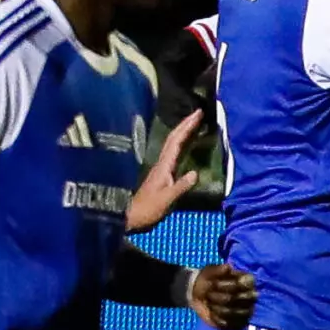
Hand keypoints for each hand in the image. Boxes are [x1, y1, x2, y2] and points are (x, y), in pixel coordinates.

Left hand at [125, 109, 202, 233]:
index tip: (197, 114)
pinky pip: (173, 153)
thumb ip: (181, 187)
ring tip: (194, 123)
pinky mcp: (161, 175)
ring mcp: (160, 169)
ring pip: (172, 144)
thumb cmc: (148, 209)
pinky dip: (180, 144)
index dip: (186, 127)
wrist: (131, 217)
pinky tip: (185, 145)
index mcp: (164, 167)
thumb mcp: (167, 200)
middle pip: (173, 139)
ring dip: (182, 132)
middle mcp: (161, 164)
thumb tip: (195, 173)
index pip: (176, 142)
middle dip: (185, 124)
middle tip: (198, 112)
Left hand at [189, 263, 257, 329]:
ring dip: (215, 307)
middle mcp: (251, 297)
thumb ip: (219, 269)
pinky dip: (215, 317)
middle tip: (208, 294)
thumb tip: (228, 267)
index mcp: (248, 280)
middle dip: (217, 297)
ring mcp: (246, 311)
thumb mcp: (210, 271)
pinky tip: (211, 312)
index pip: (241, 285)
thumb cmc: (208, 279)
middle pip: (234, 299)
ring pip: (230, 312)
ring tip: (209, 302)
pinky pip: (227, 323)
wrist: (199, 293)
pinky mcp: (239, 323)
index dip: (225, 286)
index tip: (213, 283)